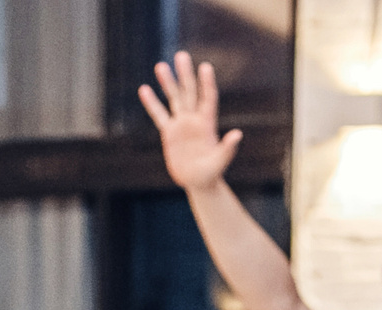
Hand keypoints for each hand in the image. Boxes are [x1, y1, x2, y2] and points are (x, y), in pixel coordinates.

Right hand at [138, 53, 241, 192]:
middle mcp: (194, 120)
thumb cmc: (211, 173)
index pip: (208, 98)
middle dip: (185, 75)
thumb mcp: (220, 161)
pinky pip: (159, 115)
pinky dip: (151, 103)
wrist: (198, 182)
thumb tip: (238, 134)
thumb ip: (228, 148)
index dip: (207, 83)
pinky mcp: (169, 133)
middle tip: (181, 55)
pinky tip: (144, 89)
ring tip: (160, 66)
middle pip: (189, 93)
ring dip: (168, 83)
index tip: (205, 67)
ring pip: (174, 99)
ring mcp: (181, 125)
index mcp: (207, 124)